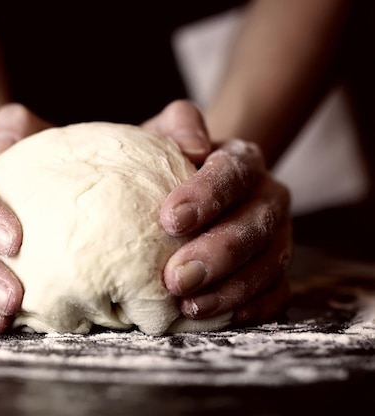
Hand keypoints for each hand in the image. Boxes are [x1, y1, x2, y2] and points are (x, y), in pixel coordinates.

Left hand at [144, 100, 291, 325]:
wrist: (191, 189)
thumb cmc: (169, 164)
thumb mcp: (163, 135)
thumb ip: (178, 124)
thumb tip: (193, 145)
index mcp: (241, 160)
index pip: (232, 172)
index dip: (206, 196)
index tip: (170, 220)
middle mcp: (267, 196)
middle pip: (255, 224)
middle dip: (217, 253)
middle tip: (176, 277)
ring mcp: (277, 235)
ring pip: (269, 263)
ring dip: (231, 288)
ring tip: (191, 306)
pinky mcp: (276, 269)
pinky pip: (277, 291)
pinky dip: (253, 307)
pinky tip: (223, 316)